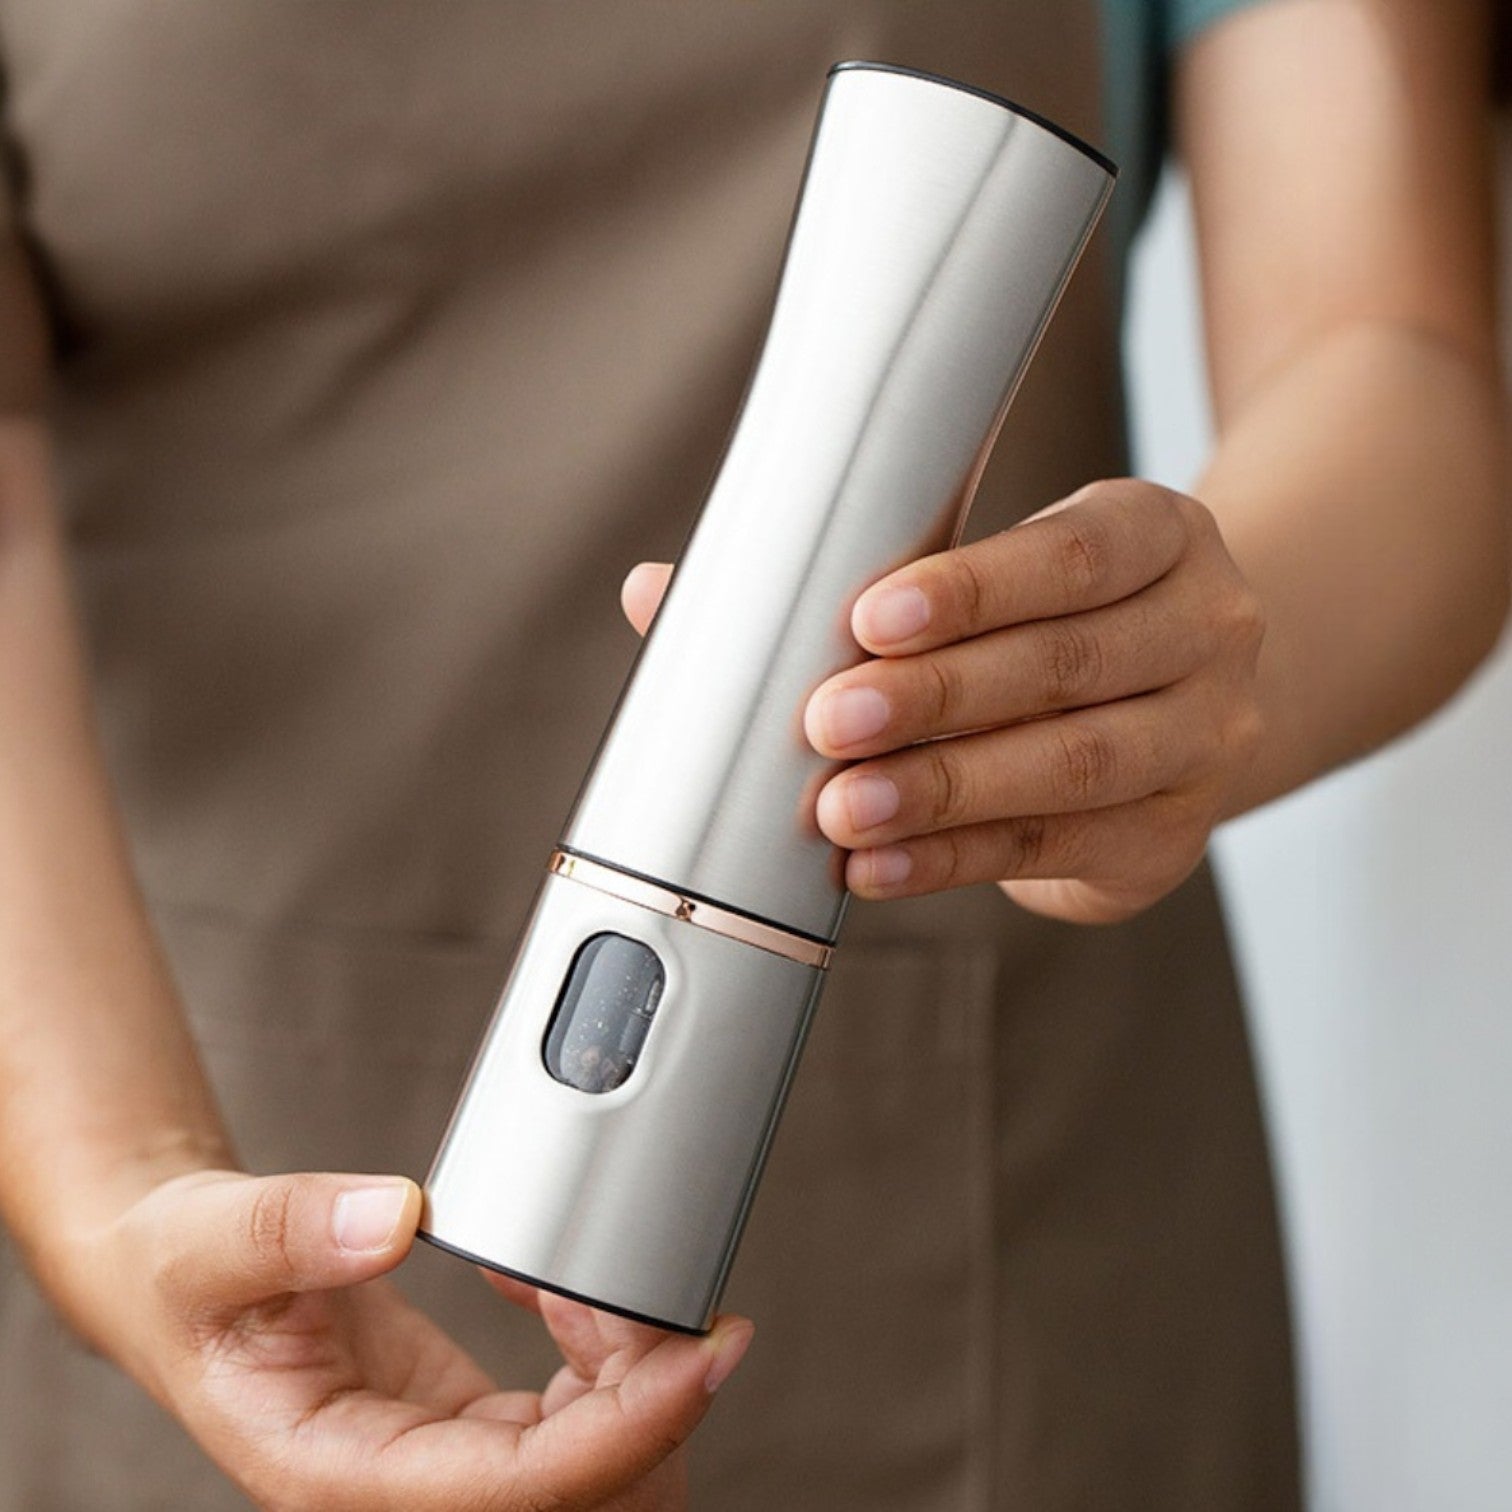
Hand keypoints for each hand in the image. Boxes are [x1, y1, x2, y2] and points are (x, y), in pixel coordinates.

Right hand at [62, 1169, 751, 1511]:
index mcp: (342, 1477)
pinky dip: (603, 1356)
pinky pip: (570, 1421)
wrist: (182, 1285)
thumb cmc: (186, 1277)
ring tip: (612, 1278)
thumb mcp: (212, 1241)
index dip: (627, 1431)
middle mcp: (407, 1491)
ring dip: (637, 1386)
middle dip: (656, 1416)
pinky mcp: (472, 1433)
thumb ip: (293, 1227)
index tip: (702, 1353)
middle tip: (678, 1304)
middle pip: (581, 1500)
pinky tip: (568, 1286)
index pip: (519, 1490)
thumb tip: (397, 1214)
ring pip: (590, 1471)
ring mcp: (447, 1466)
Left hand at [622, 479, 1263, 924]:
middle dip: (939, 700)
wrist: (1184, 697)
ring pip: (1073, 768)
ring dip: (945, 793)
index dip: (974, 589)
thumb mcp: (992, 572)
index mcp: (1158, 535)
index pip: (1076, 554)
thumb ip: (846, 574)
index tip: (868, 618)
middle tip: (828, 721)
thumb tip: (657, 594)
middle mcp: (1206, 631)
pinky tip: (876, 868)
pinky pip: (1054, 851)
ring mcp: (1203, 742)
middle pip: (1068, 667)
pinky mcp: (1167, 838)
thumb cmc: (1049, 618)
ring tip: (842, 811)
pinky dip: (955, 861)